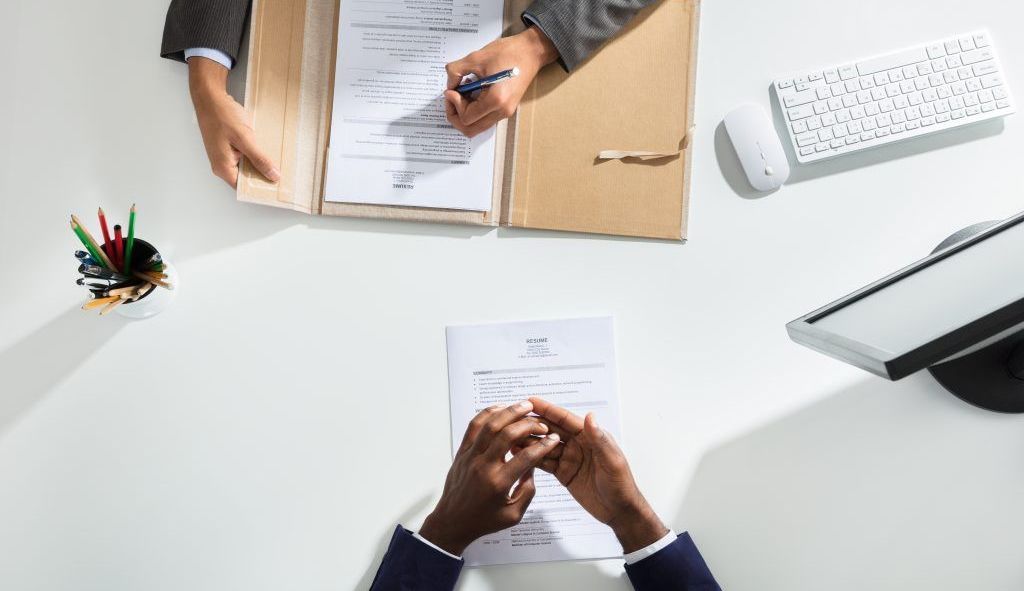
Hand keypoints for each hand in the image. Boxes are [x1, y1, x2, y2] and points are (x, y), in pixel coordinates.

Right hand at [187, 57, 279, 187]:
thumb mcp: (244, 138)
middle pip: (245, 178)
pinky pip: (244, 156)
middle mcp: (222, 165)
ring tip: (277, 163)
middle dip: (262, 176)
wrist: (210, 96)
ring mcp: (224, 156)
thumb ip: (259, 158)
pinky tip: (266, 150)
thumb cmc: (222, 115)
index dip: (260, 188)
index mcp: (223, 168)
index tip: (277, 188)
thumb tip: (273, 176)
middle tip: (282, 175)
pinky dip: (255, 154)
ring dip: (259, 164)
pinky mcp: (228, 147)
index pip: (244, 187)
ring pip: (246, 166)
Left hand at [418, 400, 561, 555]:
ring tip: (525, 405)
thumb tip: (533, 468)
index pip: (526, 457)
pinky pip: (474, 426)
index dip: (543, 445)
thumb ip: (527, 491)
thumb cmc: (482, 520)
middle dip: (528, 424)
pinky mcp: (462, 452)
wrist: (452, 522)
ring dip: (509, 412)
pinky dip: (487, 413)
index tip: (553, 438)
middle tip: (541, 422)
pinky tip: (501, 408)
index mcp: (498, 483)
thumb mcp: (513, 514)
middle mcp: (483, 466)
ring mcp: (471, 456)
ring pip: (490, 425)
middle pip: (508, 434)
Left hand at [443, 26, 558, 137]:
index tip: (451, 90)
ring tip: (462, 95)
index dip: (454, 104)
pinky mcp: (505, 108)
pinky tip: (472, 94)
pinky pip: (484, 119)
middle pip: (470, 129)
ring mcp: (505, 112)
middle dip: (455, 116)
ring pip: (477, 127)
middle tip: (451, 98)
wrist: (531, 51)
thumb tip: (450, 84)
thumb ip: (456, 71)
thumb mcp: (476, 57)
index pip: (466, 117)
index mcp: (496, 100)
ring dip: (464, 114)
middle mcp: (502, 111)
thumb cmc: (509, 52)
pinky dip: (473, 111)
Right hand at [526, 398, 668, 552]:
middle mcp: (578, 444)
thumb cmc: (621, 484)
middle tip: (514, 418)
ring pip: (545, 446)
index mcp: (590, 437)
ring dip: (529, 441)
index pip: (566, 419)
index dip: (549, 409)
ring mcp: (569, 458)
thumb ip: (599, 439)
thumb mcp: (612, 461)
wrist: (619, 511)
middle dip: (534, 423)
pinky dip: (532, 457)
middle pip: (552, 430)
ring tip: (510, 436)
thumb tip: (590, 416)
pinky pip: (545, 462)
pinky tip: (519, 454)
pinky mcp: (563, 473)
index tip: (531, 401)